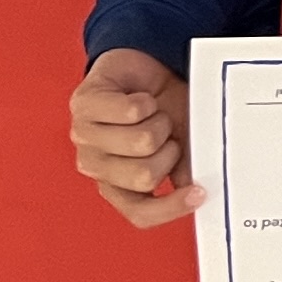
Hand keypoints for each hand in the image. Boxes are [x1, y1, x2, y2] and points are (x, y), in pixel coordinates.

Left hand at [69, 48, 202, 226]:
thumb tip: (198, 192)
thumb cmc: (165, 110)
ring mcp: (84, 136)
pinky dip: (146, 101)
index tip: (200, 192)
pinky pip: (129, 112)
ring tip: (154, 113)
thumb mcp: (184, 143)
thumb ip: (185, 171)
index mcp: (119, 184)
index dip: (170, 207)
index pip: (139, 213)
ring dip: (159, 122)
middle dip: (170, 150)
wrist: (147, 69)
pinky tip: (140, 98)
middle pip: (143, 176)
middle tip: (167, 133)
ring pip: (139, 142)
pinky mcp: (82, 105)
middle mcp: (96, 166)